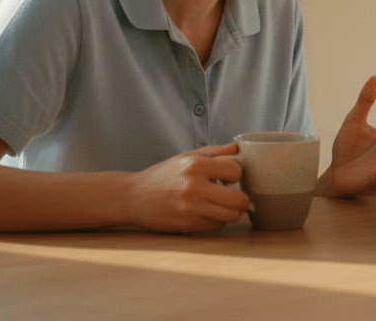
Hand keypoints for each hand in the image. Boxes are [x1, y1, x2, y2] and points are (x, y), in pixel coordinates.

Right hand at [124, 144, 248, 232]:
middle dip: (241, 199)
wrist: (134, 197)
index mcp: (196, 165)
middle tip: (233, 196)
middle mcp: (195, 186)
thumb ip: (214, 152)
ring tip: (221, 206)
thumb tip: (237, 148)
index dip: (236, 176)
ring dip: (231, 212)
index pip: (236, 171)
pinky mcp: (187, 225)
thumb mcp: (186, 157)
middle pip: (239, 199)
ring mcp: (191, 208)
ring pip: (231, 216)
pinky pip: (217, 226)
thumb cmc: (163, 175)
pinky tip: (208, 213)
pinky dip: (217, 221)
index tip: (228, 179)